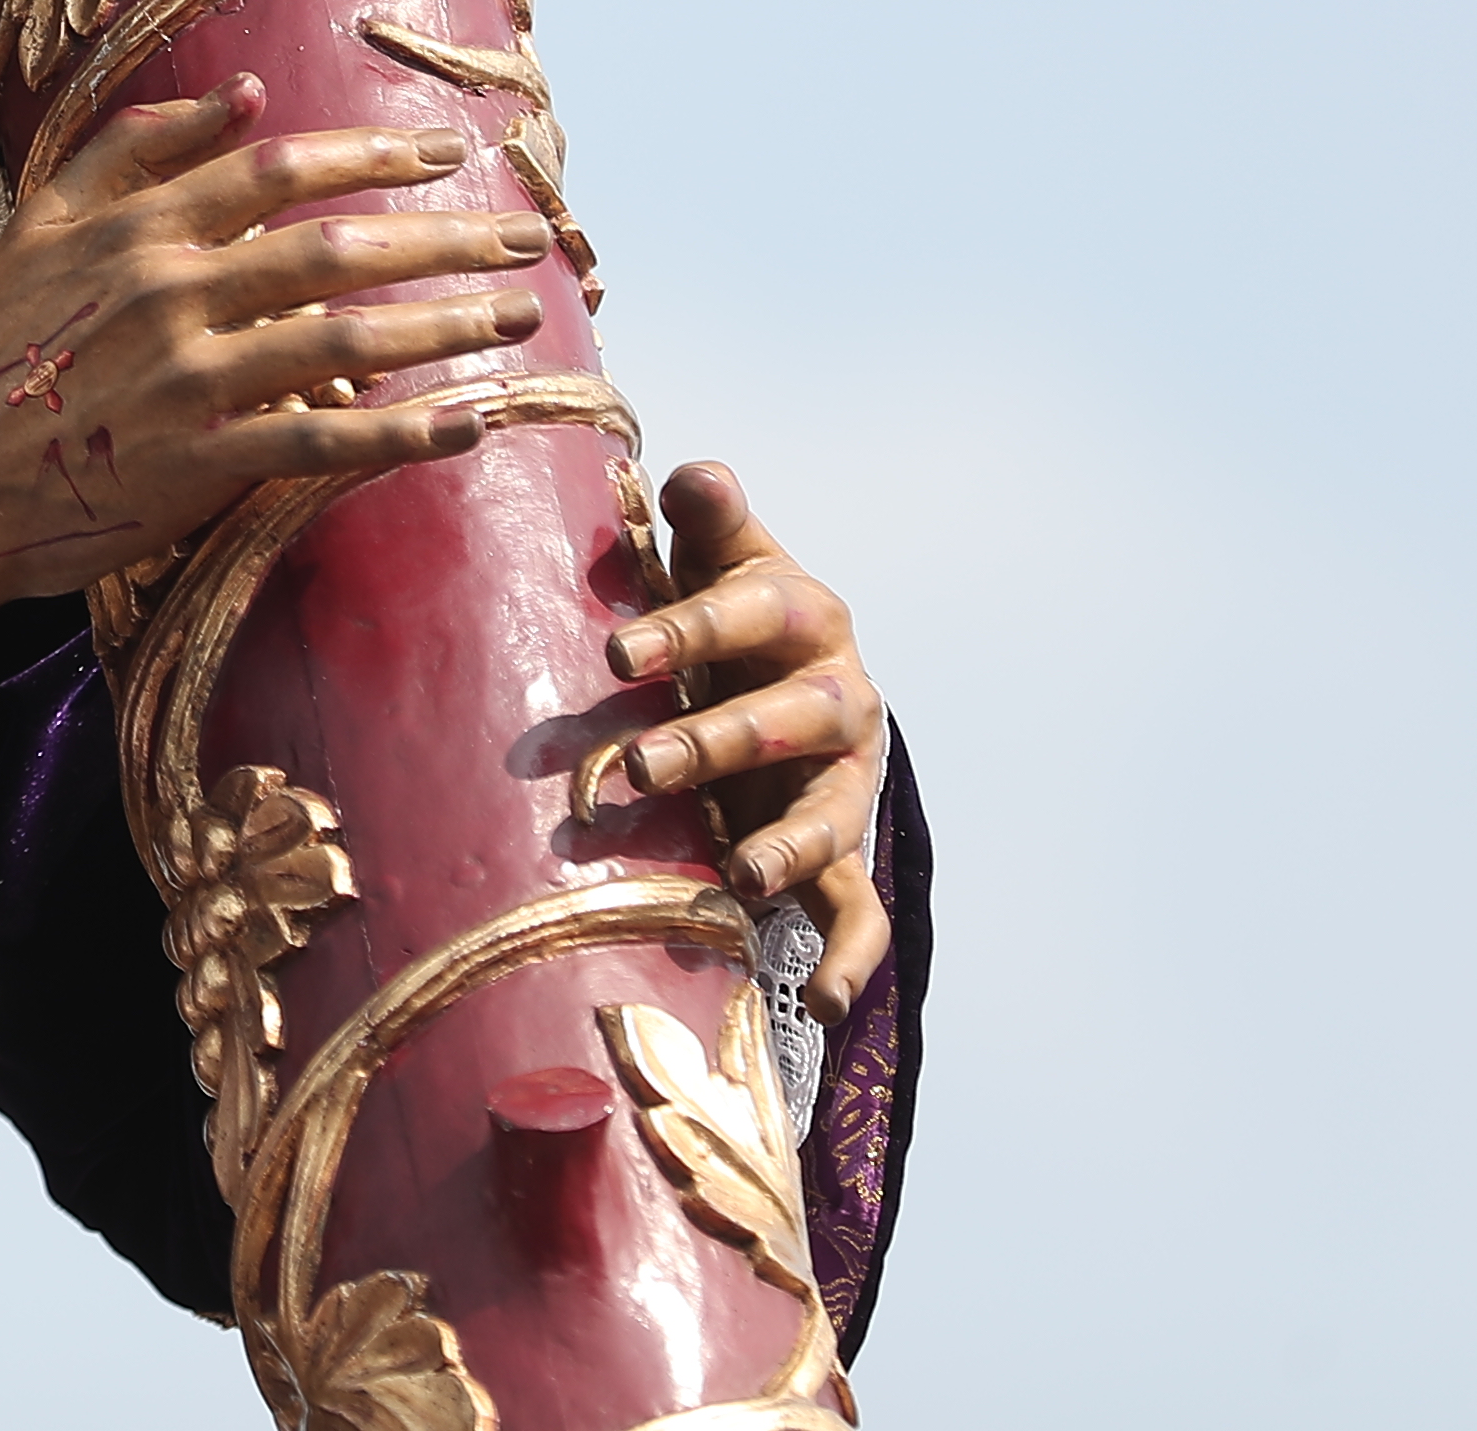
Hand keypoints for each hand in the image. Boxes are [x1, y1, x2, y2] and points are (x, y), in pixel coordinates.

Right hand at [0, 75, 557, 630]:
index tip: (450, 151)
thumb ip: (135, 144)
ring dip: (445, 324)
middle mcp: (169, 294)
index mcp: (135, 229)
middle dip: (444, 237)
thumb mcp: (40, 221)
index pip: (276, 171)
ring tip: (519, 316)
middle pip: (333, 249)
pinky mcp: (199, 464)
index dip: (372, 155)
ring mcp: (188, 381)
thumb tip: (246, 94)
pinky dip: (402, 430)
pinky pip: (321, 440)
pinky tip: (468, 419)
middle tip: (529, 233)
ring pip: (343, 339)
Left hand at [593, 462, 889, 1018]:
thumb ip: (710, 518)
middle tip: (639, 767)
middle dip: (715, 743)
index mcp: (807, 616)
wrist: (798, 670)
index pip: (746, 615)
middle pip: (784, 721)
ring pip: (828, 816)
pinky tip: (831, 1005)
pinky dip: (852, 956)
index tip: (618, 653)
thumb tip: (695, 472)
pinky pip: (858, 908)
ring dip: (787, 848)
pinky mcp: (840, 846)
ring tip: (743, 879)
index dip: (688, 629)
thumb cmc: (737, 609)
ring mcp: (845, 781)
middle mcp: (840, 700)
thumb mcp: (726, 554)